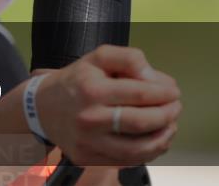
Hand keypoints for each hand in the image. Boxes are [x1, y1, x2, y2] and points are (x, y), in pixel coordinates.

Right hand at [33, 46, 180, 167]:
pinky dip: (148, 152)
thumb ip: (130, 58)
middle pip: (142, 123)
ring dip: (163, 138)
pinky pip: (126, 161)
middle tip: (176, 108)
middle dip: (168, 115)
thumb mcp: (99, 57)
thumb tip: (155, 79)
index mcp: (92, 90)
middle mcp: (89, 119)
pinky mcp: (88, 159)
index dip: (165, 93)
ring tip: (170, 126)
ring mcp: (88, 143)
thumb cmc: (76, 80)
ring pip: (138, 150)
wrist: (42, 107)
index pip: (141, 93)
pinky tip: (154, 140)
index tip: (174, 91)